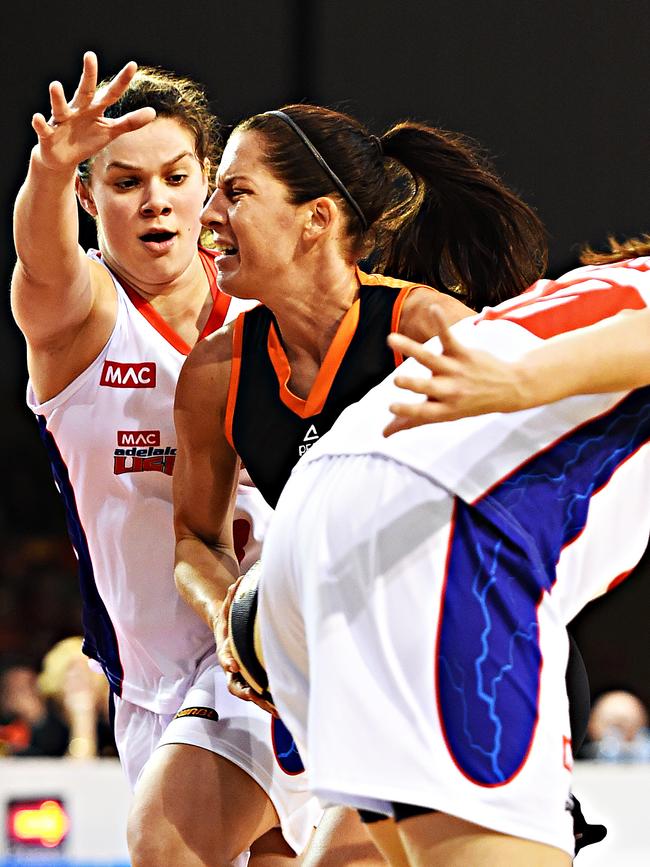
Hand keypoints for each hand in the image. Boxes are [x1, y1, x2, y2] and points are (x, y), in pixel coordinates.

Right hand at [31, 51, 155, 171]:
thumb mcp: (110, 131)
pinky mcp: (48, 134)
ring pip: (60, 107)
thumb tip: (152, 112)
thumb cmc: (87, 139)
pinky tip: (38, 117)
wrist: (62, 157)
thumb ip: (129, 122)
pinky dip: (40, 123)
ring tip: (55, 85)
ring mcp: (62, 120)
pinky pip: (43, 127)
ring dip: (57, 97)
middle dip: (87, 75)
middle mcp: (78, 109)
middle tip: (90, 56)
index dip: (122, 81)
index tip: (133, 65)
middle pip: (84, 91)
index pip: (111, 94)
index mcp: (94, 109)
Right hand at [215, 578, 276, 715]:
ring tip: (277, 709)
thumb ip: (230, 596)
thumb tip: (237, 581)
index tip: (235, 665)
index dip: (228, 661)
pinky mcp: (252, 680)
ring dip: (262, 702)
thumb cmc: (229, 618)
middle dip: (248, 692)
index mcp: (225, 649)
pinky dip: (270, 701)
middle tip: (259, 697)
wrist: (225, 629)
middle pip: (236, 685)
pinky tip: (284, 707)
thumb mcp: (227, 607)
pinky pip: (260, 693)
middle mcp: (232, 666)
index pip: (225, 657)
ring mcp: (242, 676)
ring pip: (250, 693)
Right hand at [384, 306, 525, 434]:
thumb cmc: (468, 403)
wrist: (509, 388)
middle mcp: (450, 391)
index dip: (407, 411)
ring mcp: (456, 370)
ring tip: (391, 339)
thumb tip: (383, 433)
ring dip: (410, 348)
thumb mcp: (444, 414)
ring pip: (430, 359)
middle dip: (412, 384)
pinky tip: (433, 308)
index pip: (423, 413)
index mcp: (445, 409)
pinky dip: (440, 322)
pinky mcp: (463, 353)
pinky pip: (448, 338)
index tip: (391, 407)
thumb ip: (412, 420)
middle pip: (428, 387)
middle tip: (397, 380)